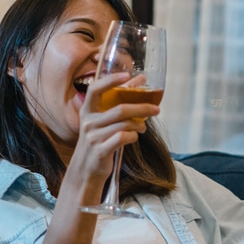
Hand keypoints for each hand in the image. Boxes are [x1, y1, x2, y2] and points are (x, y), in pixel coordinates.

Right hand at [67, 71, 158, 188]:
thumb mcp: (103, 120)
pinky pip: (123, 138)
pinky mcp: (100, 151)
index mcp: (87, 110)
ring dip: (139, 124)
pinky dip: (133, 136)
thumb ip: (118, 102)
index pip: (94, 89)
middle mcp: (88, 122)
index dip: (110, 80)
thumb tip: (141, 79)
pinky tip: (134, 137)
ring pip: (124, 124)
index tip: (127, 75)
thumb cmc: (99, 139)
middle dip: (142, 108)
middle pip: (120, 110)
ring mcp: (93, 137)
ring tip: (143, 127)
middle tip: (157, 109)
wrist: (86, 169)